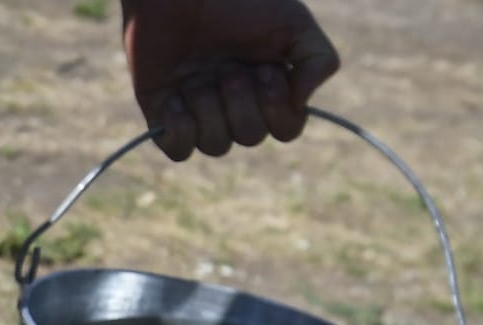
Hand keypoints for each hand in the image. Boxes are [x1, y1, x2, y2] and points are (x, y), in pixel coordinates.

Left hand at [120, 0, 340, 160]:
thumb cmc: (237, 1)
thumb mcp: (293, 22)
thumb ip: (319, 61)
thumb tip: (301, 104)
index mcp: (267, 85)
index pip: (287, 128)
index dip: (277, 107)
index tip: (265, 69)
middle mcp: (234, 103)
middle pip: (251, 137)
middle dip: (240, 101)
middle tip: (227, 67)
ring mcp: (198, 110)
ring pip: (216, 146)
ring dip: (209, 107)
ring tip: (197, 77)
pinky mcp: (163, 115)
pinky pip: (178, 151)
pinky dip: (180, 128)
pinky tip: (176, 98)